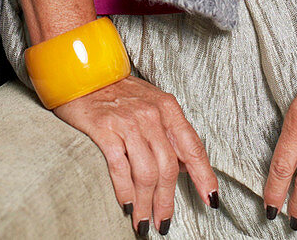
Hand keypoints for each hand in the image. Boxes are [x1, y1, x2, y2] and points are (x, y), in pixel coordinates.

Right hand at [52, 73, 219, 235]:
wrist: (86, 75)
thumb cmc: (120, 93)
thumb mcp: (152, 105)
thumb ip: (168, 132)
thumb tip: (183, 166)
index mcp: (168, 108)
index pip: (192, 147)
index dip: (203, 176)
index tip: (210, 199)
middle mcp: (151, 114)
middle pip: (168, 167)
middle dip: (166, 201)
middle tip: (163, 222)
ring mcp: (128, 122)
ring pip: (146, 172)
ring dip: (146, 203)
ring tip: (143, 222)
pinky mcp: (105, 129)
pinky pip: (120, 168)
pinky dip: (125, 191)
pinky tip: (127, 205)